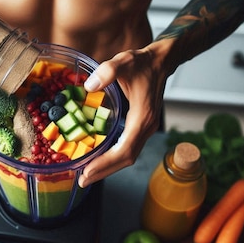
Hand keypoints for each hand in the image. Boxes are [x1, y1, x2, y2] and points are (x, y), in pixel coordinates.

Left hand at [78, 45, 168, 187]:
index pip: (124, 150)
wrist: (160, 62)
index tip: (88, 171)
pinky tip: (99, 159)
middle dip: (104, 171)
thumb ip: (108, 71)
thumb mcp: (124, 62)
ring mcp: (144, 129)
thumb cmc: (143, 63)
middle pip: (125, 159)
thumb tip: (89, 85)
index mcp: (142, 118)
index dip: (106, 163)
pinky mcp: (141, 127)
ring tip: (88, 174)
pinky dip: (112, 157)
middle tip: (83, 180)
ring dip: (108, 167)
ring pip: (127, 156)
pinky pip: (127, 148)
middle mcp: (145, 128)